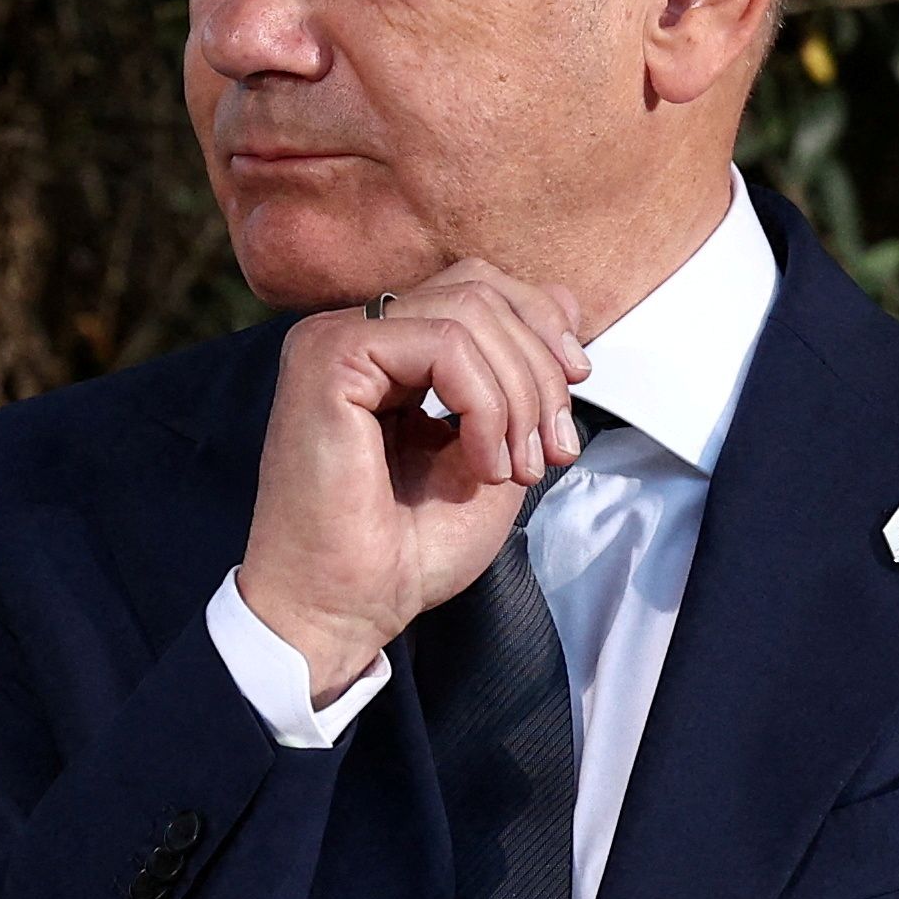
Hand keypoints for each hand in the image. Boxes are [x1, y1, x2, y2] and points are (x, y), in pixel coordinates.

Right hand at [234, 261, 590, 702]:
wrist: (343, 610)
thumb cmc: (402, 553)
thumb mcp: (493, 450)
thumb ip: (521, 381)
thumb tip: (567, 305)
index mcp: (382, 351)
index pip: (478, 290)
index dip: (543, 334)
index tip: (569, 413)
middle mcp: (350, 333)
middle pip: (480, 287)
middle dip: (541, 366)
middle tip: (554, 450)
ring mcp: (333, 340)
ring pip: (470, 310)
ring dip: (520, 393)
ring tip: (517, 468)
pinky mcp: (329, 359)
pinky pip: (445, 344)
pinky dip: (486, 405)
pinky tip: (482, 464)